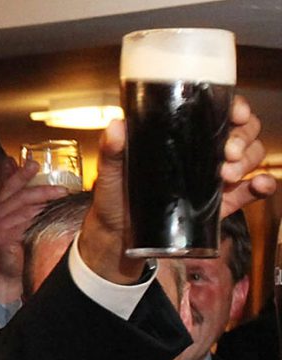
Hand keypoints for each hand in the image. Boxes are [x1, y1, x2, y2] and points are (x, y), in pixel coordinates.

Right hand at [0, 160, 66, 302]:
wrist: (8, 276)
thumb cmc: (18, 251)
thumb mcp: (21, 227)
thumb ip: (27, 210)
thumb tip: (47, 196)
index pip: (9, 186)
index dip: (21, 173)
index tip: (34, 163)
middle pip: (19, 195)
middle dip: (42, 189)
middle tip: (62, 189)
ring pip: (23, 208)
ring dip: (44, 202)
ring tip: (61, 198)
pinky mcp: (1, 237)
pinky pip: (22, 223)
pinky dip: (36, 218)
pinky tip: (49, 216)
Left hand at [79, 95, 274, 283]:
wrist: (118, 238)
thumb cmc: (113, 198)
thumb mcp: (109, 172)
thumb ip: (112, 150)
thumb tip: (116, 126)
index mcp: (179, 137)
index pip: (215, 112)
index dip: (233, 108)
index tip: (235, 114)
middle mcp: (200, 152)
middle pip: (240, 132)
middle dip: (242, 138)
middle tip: (227, 153)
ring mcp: (212, 177)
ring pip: (249, 156)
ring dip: (248, 160)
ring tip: (227, 175)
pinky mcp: (219, 203)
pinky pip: (250, 190)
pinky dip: (262, 185)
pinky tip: (260, 184)